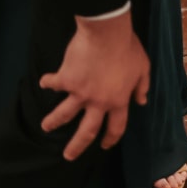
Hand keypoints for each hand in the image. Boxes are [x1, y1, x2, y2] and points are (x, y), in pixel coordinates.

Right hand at [40, 14, 150, 160]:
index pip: (116, 127)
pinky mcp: (66, 79)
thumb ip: (142, 86)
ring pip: (64, 114)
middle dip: (77, 146)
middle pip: (86, 131)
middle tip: (68, 156)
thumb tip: (142, 101)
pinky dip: (47, 83)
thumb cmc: (127, 47)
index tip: (104, 145)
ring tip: (45, 127)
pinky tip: (43, 83)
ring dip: (53, 122)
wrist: (106, 31)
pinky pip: (54, 83)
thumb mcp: (143, 67)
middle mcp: (98, 102)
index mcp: (118, 101)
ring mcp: (80, 92)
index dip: (111, 138)